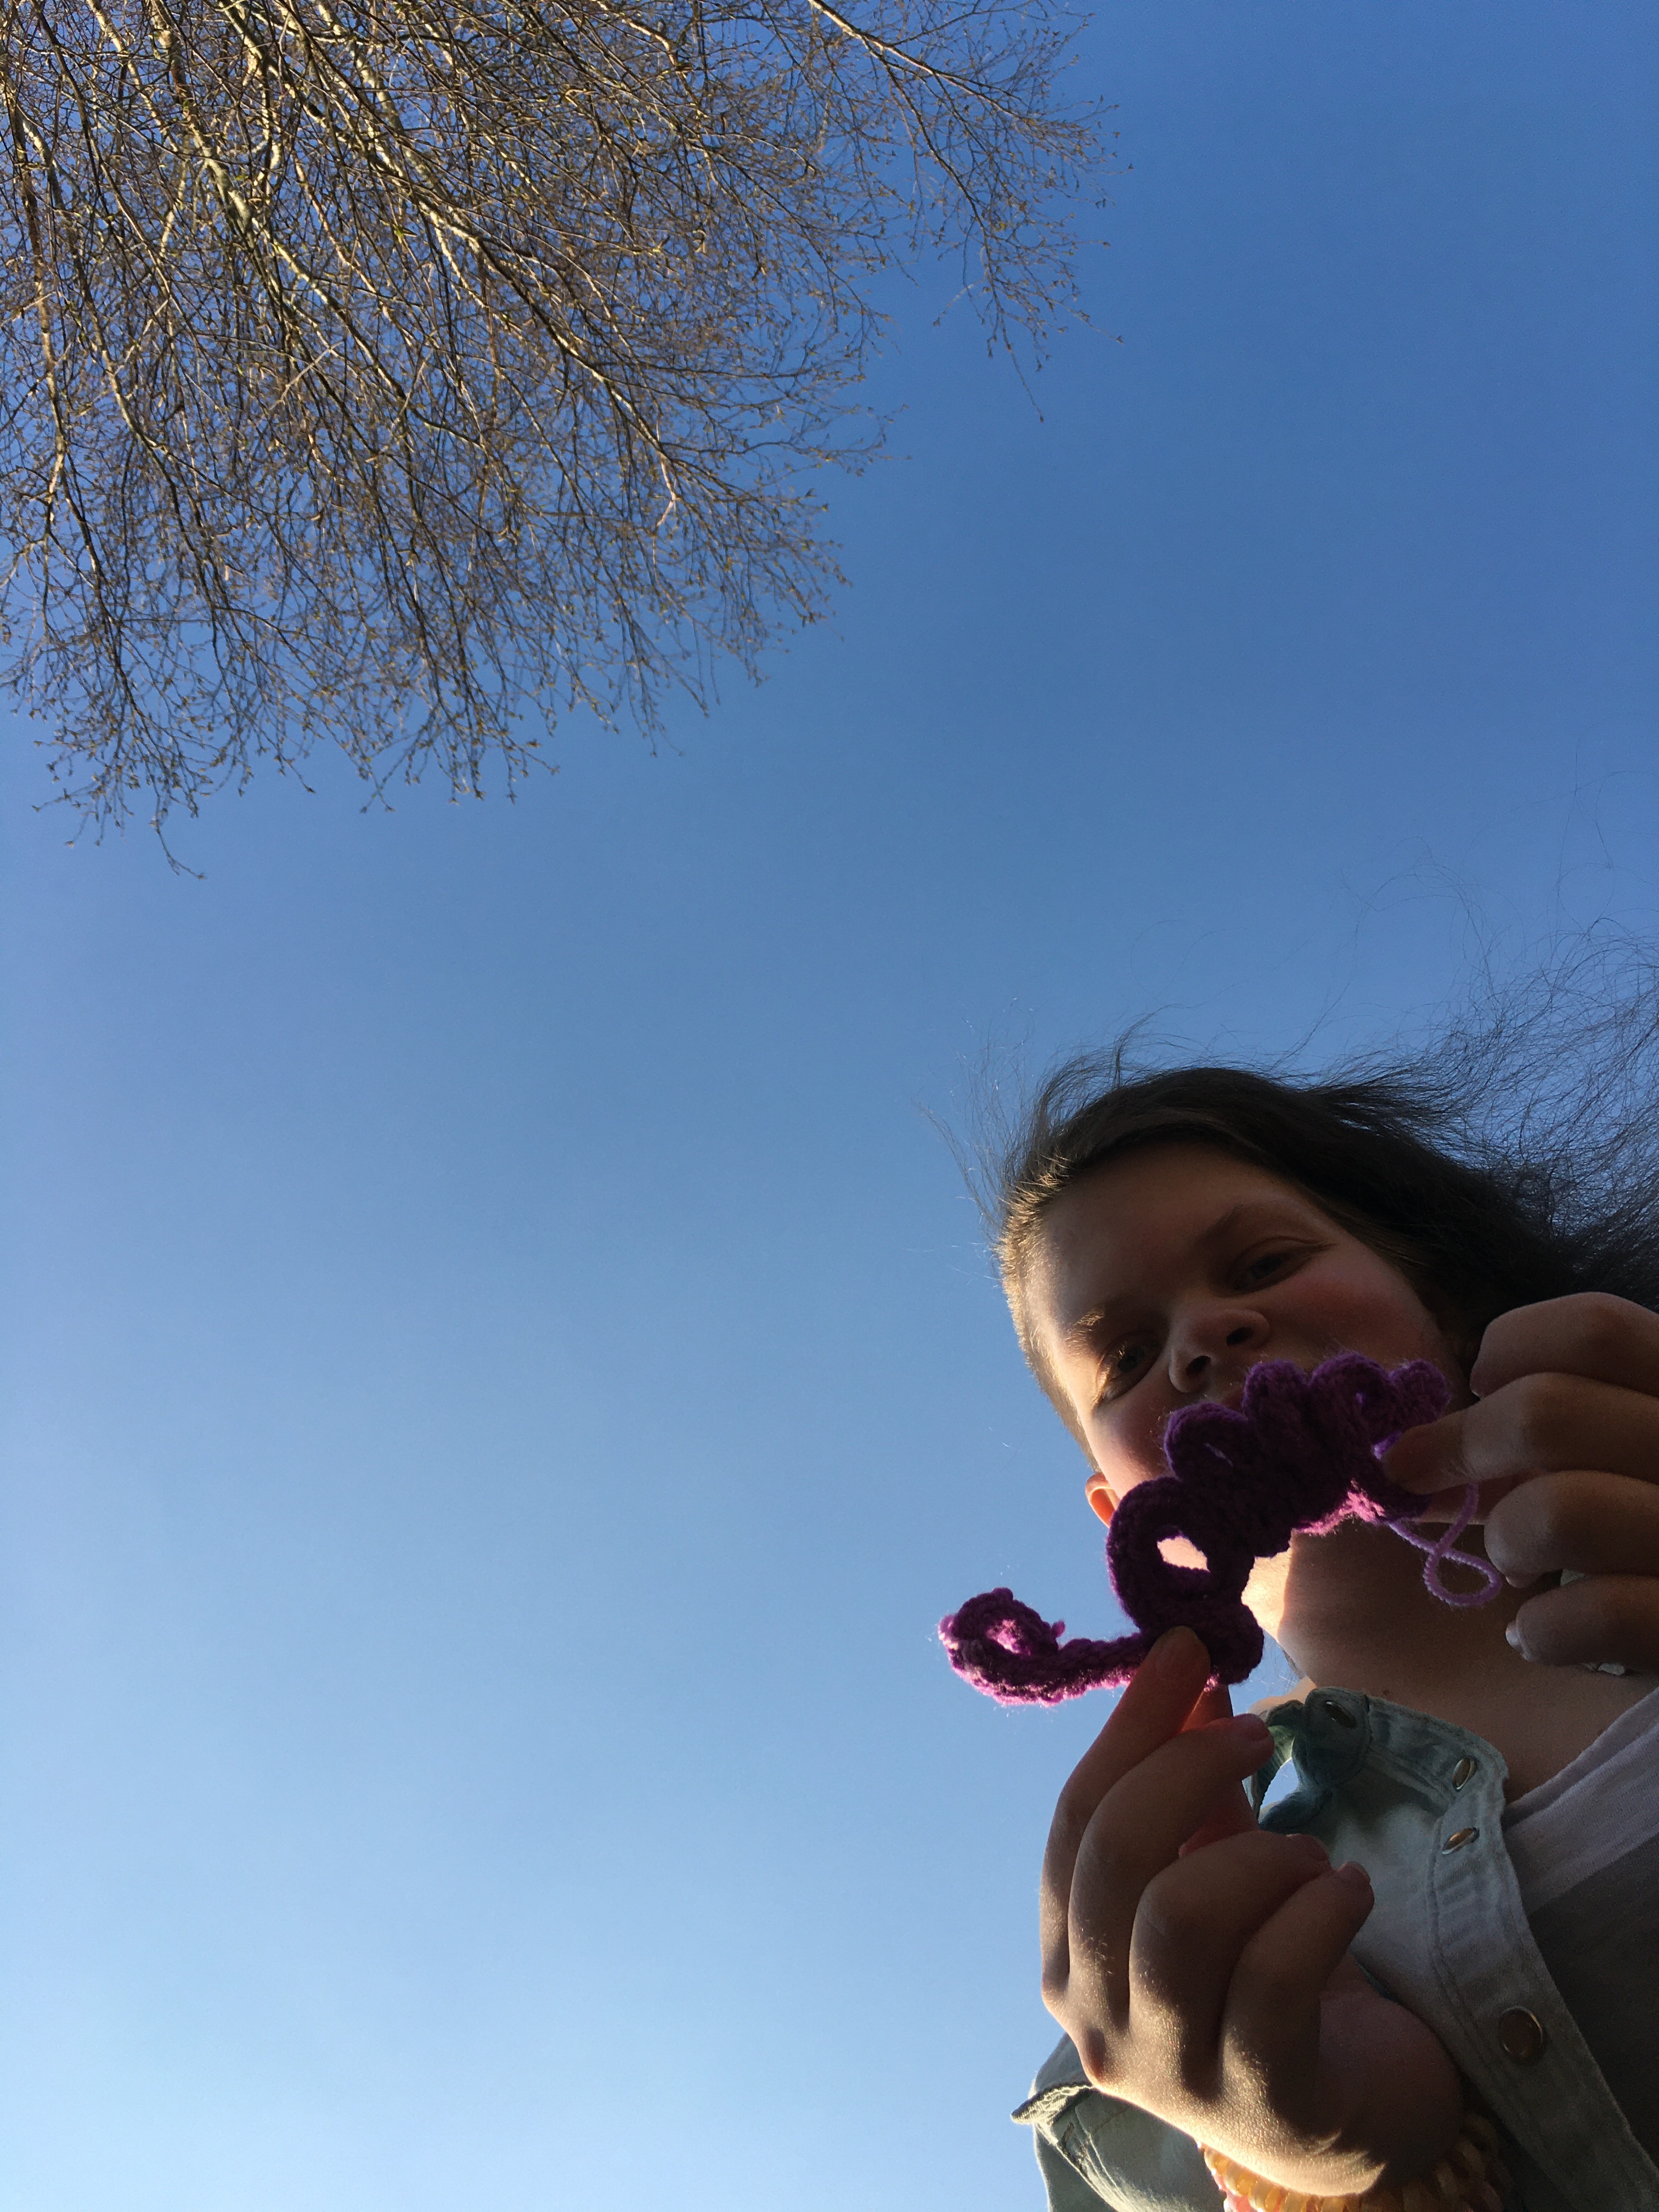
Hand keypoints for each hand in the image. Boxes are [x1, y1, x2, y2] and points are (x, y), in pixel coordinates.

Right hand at [1040, 1626, 1461, 2194]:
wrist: (1357, 2118)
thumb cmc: (1272, 1980)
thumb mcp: (1219, 1873)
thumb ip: (1195, 1790)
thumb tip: (1189, 1670)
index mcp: (1070, 1954)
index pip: (1077, 1818)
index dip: (1129, 1726)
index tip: (1183, 1650)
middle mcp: (1096, 2017)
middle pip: (1116, 1857)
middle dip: (1188, 1770)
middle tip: (1258, 1736)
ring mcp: (1171, 2070)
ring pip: (1184, 1916)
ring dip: (1264, 1855)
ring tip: (1313, 1856)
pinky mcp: (1259, 2100)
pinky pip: (1277, 1975)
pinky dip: (1323, 1910)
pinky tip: (1351, 1893)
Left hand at [1386, 1293, 1658, 1671]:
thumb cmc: (1631, 1552)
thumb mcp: (1607, 1460)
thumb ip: (1539, 1430)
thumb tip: (1414, 1440)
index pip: (1597, 1330)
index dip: (1513, 1349)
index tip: (1478, 1386)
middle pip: (1547, 1412)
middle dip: (1459, 1449)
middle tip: (1421, 1484)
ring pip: (1560, 1511)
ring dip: (1507, 1541)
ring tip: (1512, 1567)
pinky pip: (1603, 1615)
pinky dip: (1545, 1629)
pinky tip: (1538, 1637)